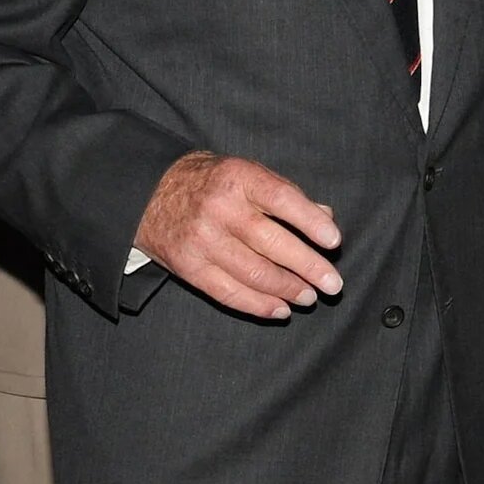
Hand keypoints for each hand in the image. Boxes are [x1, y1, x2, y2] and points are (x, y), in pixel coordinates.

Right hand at [135, 152, 342, 320]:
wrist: (149, 194)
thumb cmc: (211, 184)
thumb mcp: (246, 174)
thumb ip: (286, 194)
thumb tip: (326, 216)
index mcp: (238, 178)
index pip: (281, 199)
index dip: (310, 221)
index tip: (334, 241)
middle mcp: (219, 209)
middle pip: (271, 242)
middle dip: (308, 267)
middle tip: (333, 284)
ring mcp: (202, 240)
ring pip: (253, 273)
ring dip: (288, 289)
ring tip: (309, 296)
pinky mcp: (189, 268)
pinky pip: (229, 293)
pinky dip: (259, 306)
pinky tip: (281, 309)